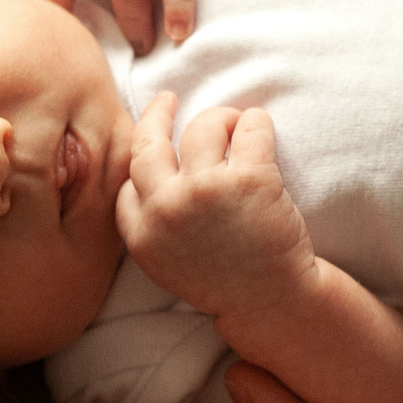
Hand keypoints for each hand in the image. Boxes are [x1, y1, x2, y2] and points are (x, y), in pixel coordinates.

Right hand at [118, 94, 315, 323]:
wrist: (273, 302)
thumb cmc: (225, 282)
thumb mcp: (168, 263)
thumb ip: (153, 224)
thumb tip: (148, 178)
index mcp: (143, 234)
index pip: (128, 182)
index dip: (142, 163)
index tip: (154, 151)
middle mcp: (167, 207)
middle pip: (150, 141)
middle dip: (158, 113)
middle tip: (167, 99)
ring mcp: (207, 190)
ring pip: (204, 125)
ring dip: (221, 118)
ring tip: (235, 125)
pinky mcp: (250, 178)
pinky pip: (250, 127)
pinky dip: (256, 122)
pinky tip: (260, 129)